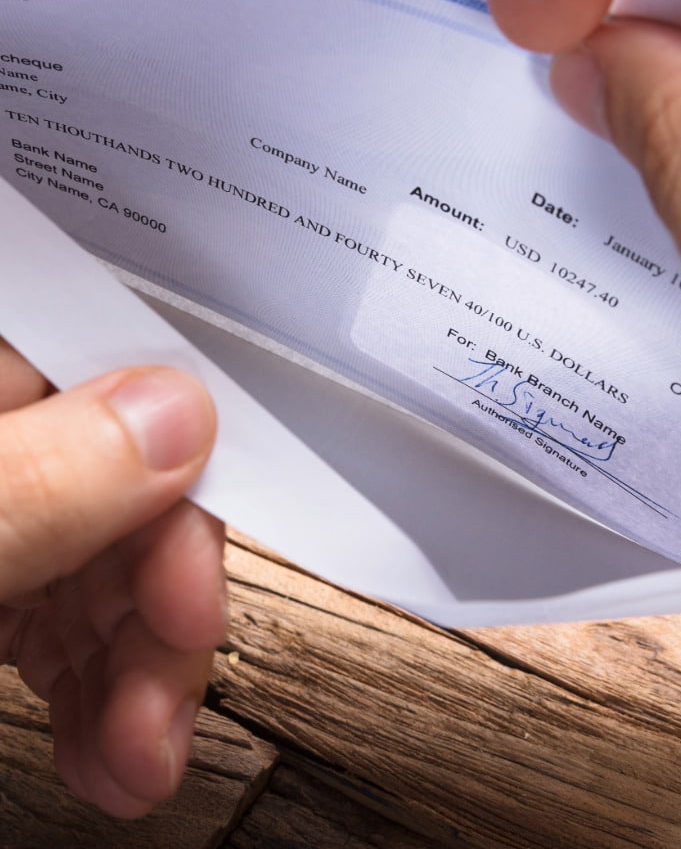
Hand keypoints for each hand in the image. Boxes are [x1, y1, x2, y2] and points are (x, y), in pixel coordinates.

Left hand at [0, 340, 223, 816]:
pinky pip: (72, 614)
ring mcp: (0, 506)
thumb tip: (176, 415)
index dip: (183, 497)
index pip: (121, 387)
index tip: (194, 602)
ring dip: (143, 675)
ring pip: (115, 568)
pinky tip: (111, 739)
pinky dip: (103, 684)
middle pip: (134, 496)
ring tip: (140, 761)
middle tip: (166, 717)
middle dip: (163, 623)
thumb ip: (35, 479)